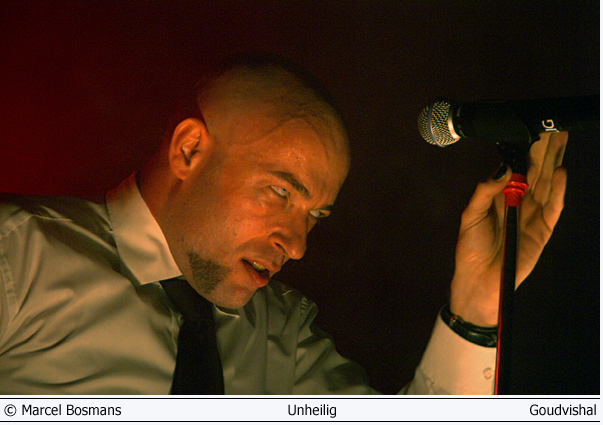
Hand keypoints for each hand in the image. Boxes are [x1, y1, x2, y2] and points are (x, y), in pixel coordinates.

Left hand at [449, 132, 567, 325]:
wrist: (478, 282)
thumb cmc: (470, 249)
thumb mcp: (470, 216)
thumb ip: (484, 192)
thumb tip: (502, 168)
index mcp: (501, 196)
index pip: (516, 167)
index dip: (524, 149)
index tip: (531, 129)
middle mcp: (519, 202)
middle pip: (535, 171)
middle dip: (544, 149)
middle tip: (553, 127)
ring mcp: (532, 216)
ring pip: (546, 183)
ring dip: (553, 162)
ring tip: (560, 139)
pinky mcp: (542, 231)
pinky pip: (552, 208)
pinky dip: (557, 191)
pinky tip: (560, 172)